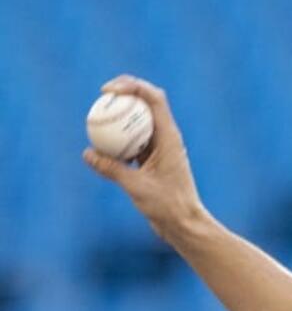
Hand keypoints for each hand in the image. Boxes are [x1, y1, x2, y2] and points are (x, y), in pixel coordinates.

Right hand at [82, 76, 207, 241]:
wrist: (184, 224)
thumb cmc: (168, 206)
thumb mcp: (137, 187)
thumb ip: (112, 169)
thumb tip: (88, 153)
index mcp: (169, 137)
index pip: (154, 99)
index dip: (132, 86)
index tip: (107, 91)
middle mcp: (167, 138)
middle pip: (146, 103)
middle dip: (125, 93)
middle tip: (101, 95)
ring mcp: (161, 148)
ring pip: (139, 123)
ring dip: (121, 117)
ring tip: (97, 116)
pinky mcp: (153, 160)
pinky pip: (134, 142)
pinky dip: (119, 139)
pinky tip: (100, 146)